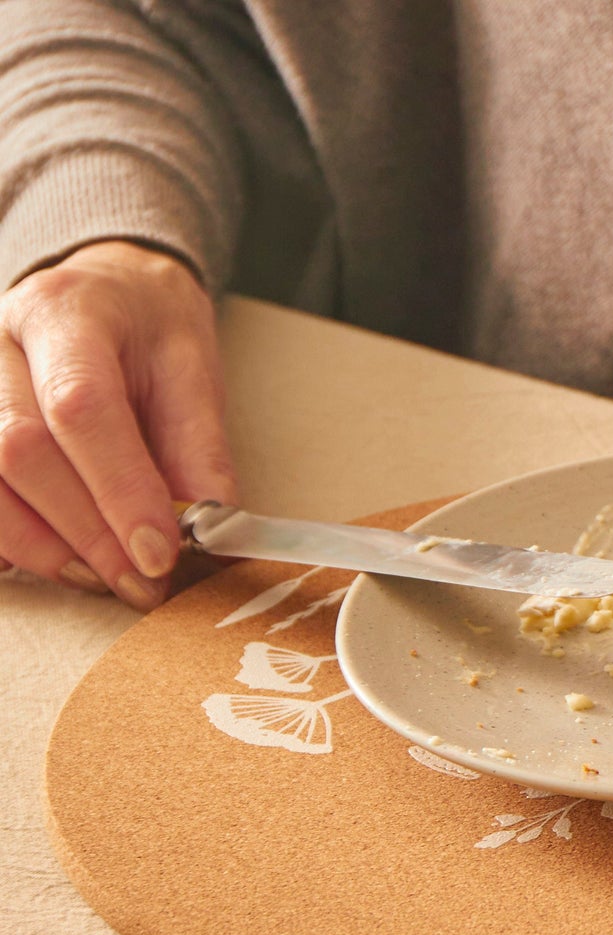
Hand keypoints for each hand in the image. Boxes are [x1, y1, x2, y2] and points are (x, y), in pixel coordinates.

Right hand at [0, 240, 234, 608]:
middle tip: (141, 584)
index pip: (81, 409)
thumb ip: (199, 453)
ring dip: (40, 546)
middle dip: (84, 532)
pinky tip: (52, 561)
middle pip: (18, 448)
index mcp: (68, 315)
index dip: (119, 491)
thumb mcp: (193, 373)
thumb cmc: (148, 331)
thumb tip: (209, 537)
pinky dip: (6, 538)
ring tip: (101, 579)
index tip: (159, 556)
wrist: (101, 289)